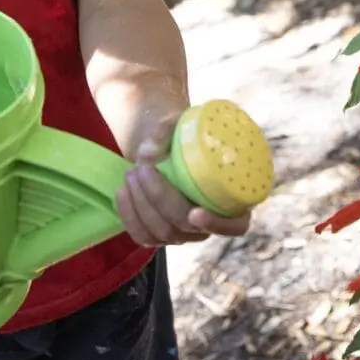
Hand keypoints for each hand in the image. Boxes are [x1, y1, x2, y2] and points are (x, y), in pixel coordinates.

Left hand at [115, 111, 252, 246]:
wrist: (167, 146)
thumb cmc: (184, 136)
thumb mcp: (180, 123)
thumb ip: (164, 131)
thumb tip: (147, 154)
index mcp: (232, 199)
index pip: (236, 226)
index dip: (218, 225)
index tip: (195, 212)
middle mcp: (211, 222)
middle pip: (186, 225)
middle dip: (159, 199)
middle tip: (142, 168)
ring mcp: (185, 233)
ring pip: (162, 233)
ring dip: (141, 205)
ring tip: (131, 173)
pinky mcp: (160, 235)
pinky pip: (143, 236)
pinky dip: (128, 215)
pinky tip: (122, 192)